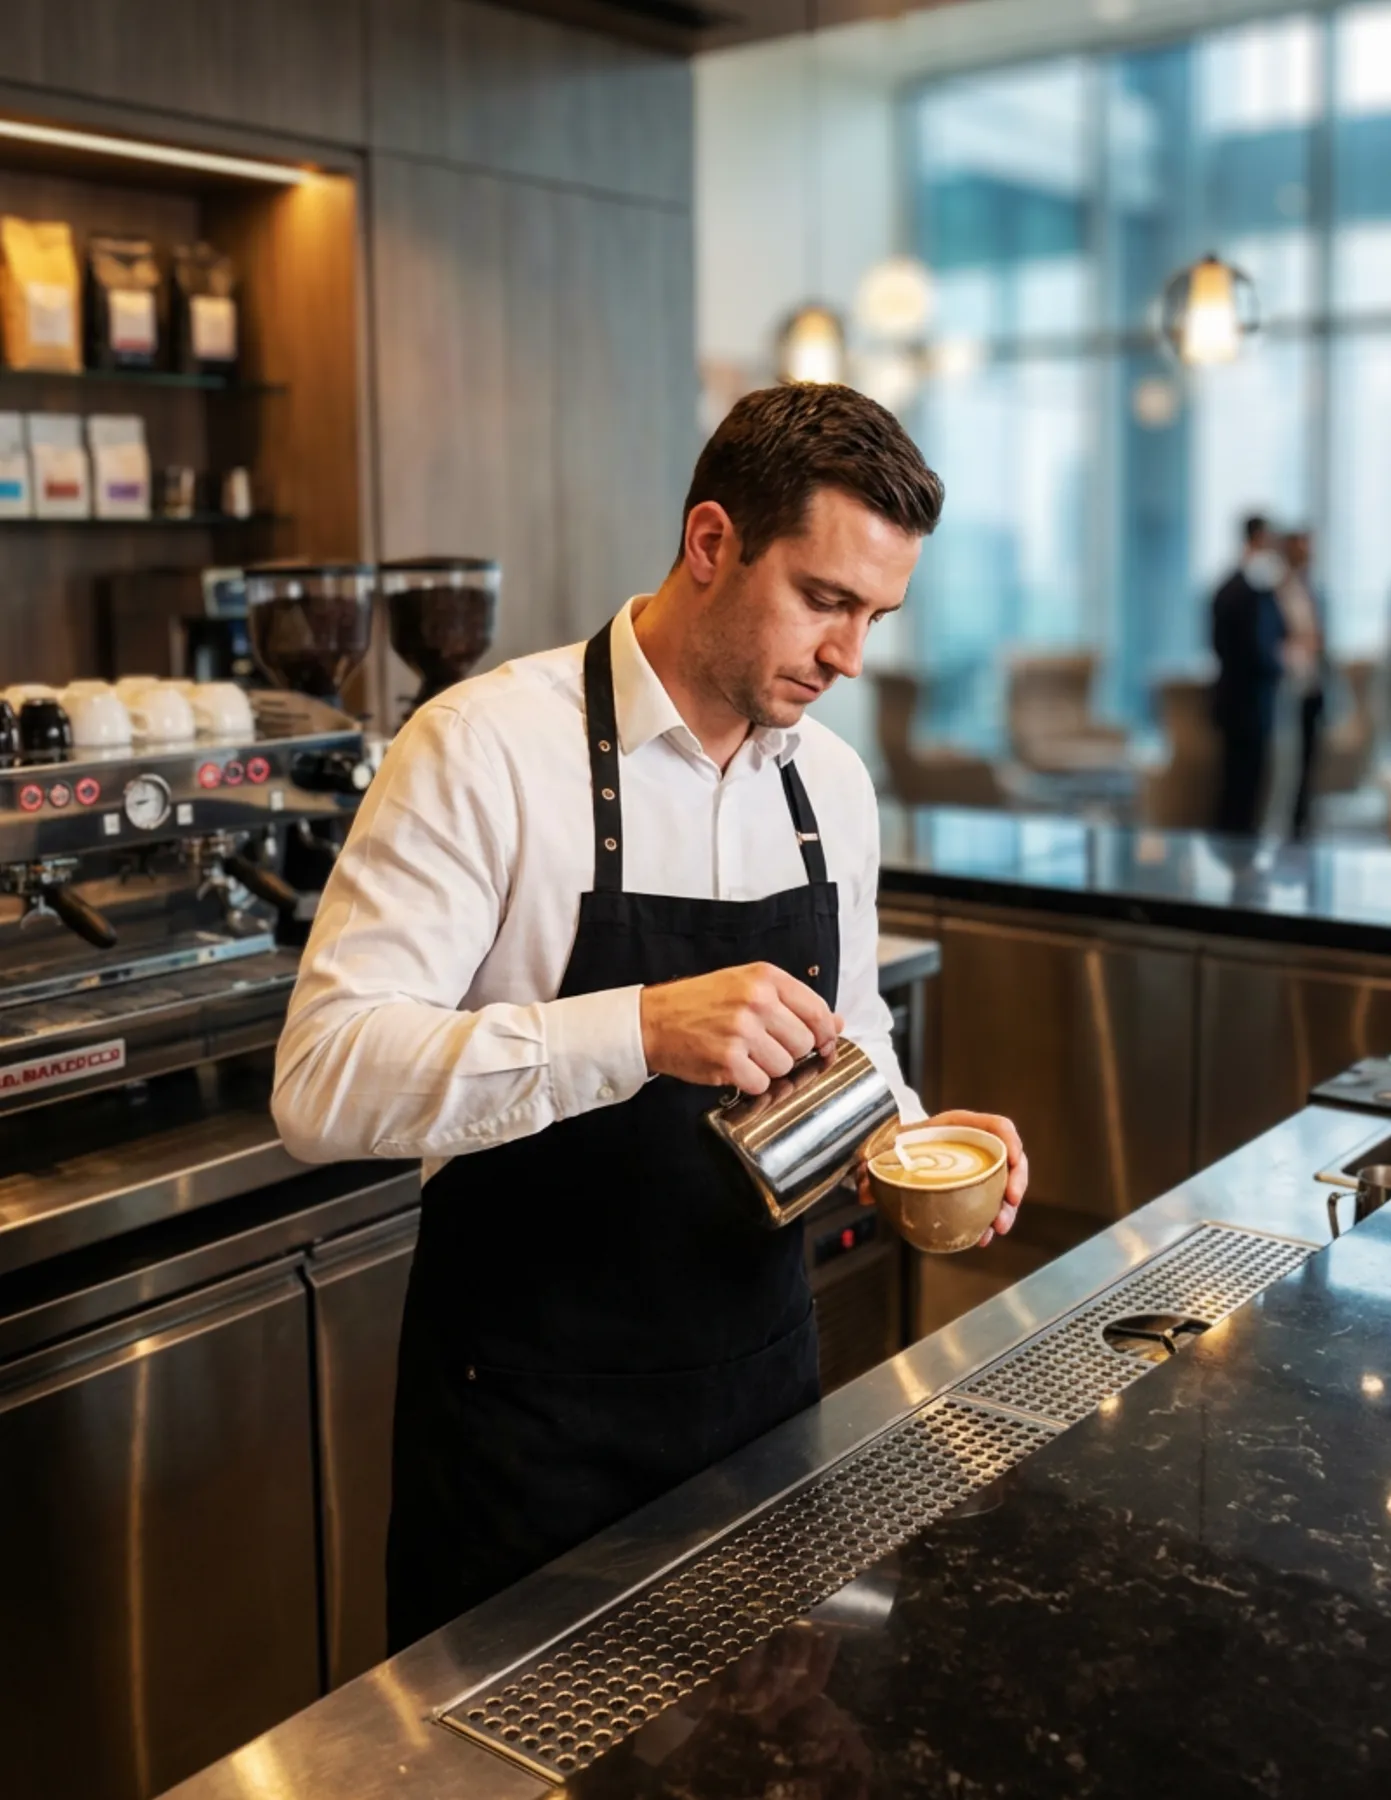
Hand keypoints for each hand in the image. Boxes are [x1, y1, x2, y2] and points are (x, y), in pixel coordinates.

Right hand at [640, 961, 841, 1092]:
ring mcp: (742, 1031)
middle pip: (804, 1043)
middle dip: (789, 1051)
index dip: (824, 1034)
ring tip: (744, 1055)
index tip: (821, 1044)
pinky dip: (749, 1083)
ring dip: (768, 1069)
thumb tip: (837, 1023)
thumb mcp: (746, 986)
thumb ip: (792, 1003)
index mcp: (765, 977)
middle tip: (764, 1047)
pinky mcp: (727, 1060)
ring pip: (785, 1067)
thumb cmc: (700, 1003)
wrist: (652, 1020)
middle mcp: (756, 1001)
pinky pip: (760, 1084)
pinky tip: (733, 1068)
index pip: (818, 1011)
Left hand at [857, 1109, 1027, 1247]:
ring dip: (1007, 1208)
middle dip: (1016, 1184)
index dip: (1011, 1141)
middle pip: (1009, 1160)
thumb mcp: (886, 1145)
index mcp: (960, 1125)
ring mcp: (977, 1166)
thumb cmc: (895, 1140)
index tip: (1014, 1160)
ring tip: (997, 1229)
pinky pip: (990, 1202)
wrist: (892, 1147)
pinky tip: (983, 1237)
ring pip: (1004, 1185)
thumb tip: (864, 1192)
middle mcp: (975, 1144)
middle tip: (1008, 1207)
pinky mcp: (973, 1186)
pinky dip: (990, 1220)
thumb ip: (873, 1164)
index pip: (997, 1127)